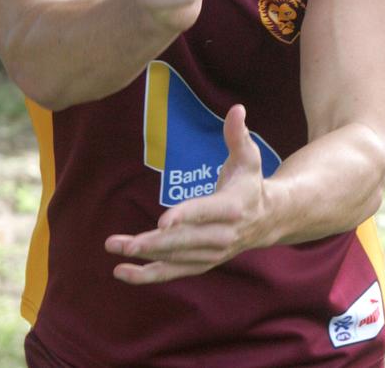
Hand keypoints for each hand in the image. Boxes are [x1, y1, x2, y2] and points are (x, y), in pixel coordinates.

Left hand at [105, 105, 270, 283]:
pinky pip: (174, 272)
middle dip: (154, 243)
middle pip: (185, 241)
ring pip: (176, 259)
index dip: (185, 217)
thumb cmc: (250, 182)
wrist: (268, 219)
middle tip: (125, 243)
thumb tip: (236, 109)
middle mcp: (223, 235)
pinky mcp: (203, 263)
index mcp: (232, 207)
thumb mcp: (248, 156)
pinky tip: (122, 272)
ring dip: (145, 258)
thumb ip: (238, 135)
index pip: (206, 212)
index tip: (163, 221)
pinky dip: (149, 275)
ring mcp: (212, 253)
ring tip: (116, 250)